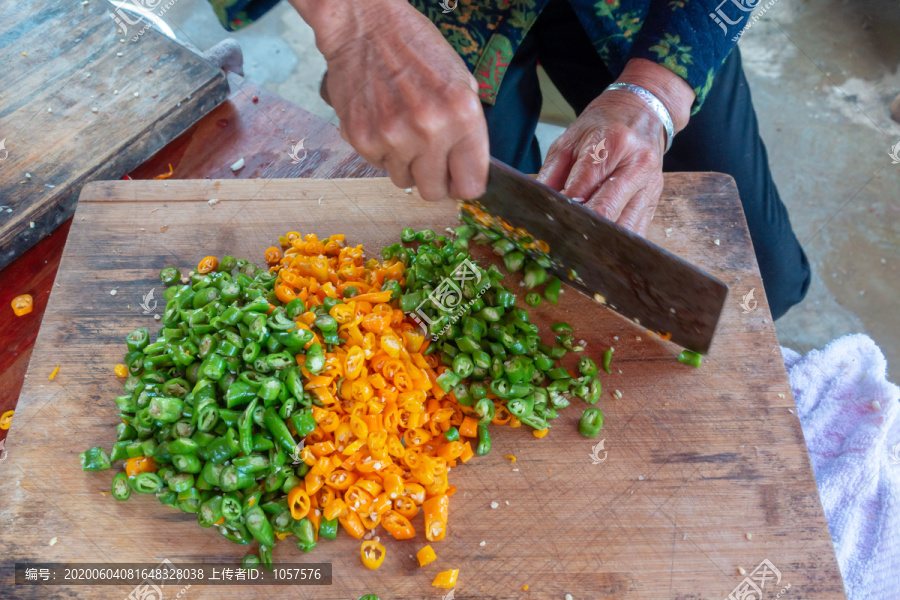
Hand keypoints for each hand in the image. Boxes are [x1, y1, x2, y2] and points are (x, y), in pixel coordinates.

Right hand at [289, 0, 488, 200]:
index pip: (471, 185)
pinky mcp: (362, 139)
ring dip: (406, 163)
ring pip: (404, 181)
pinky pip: (377, 165)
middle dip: (434, 179)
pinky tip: (382, 120)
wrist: (365, 26)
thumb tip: (467, 171)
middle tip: (428, 158)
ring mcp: (392, 137)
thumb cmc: (417, 50)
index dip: (464, 184)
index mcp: (462, 115)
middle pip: (434, 193)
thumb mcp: (461, 82)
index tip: (458, 178)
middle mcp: (429, 130)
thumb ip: (468, 131)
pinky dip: (381, 150)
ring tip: (403, 130)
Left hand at [537, 59, 693, 235]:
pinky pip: (636, 232)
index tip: (547, 223)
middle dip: (581, 230)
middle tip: (558, 244)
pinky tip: (599, 251)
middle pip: (607, 211)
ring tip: (577, 253)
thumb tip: (540, 206)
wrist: (643, 112)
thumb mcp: (568, 140)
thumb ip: (551, 174)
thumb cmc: (601, 126)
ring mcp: (650, 186)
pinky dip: (617, 245)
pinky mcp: (654, 202)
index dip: (564, 209)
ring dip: (600, 244)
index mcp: (613, 143)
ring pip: (624, 228)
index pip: (584, 187)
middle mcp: (637, 166)